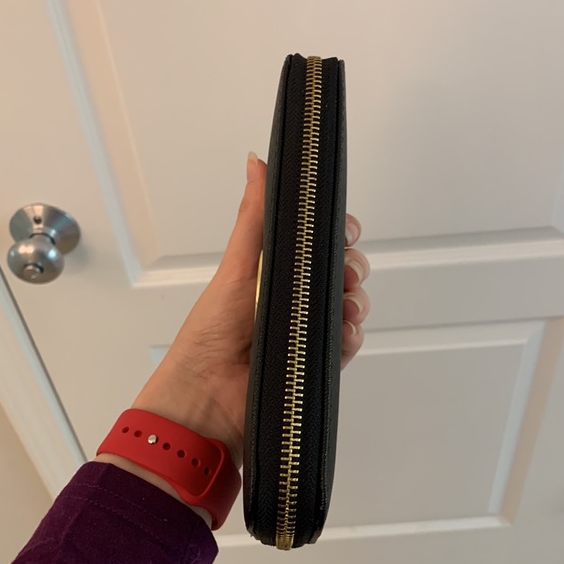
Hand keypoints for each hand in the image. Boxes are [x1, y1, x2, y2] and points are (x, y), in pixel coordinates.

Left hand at [129, 153, 369, 469]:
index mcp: (273, 272)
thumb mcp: (237, 266)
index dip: (337, 235)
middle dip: (353, 267)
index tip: (346, 231)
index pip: (317, 244)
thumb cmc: (212, 333)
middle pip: (340, 272)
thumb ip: (253, 218)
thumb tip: (255, 162)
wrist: (207, 400)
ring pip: (349, 306)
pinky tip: (345, 333)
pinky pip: (346, 343)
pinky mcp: (315, 362)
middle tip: (348, 272)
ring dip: (356, 302)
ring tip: (347, 306)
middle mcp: (292, 299)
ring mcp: (305, 331)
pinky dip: (351, 336)